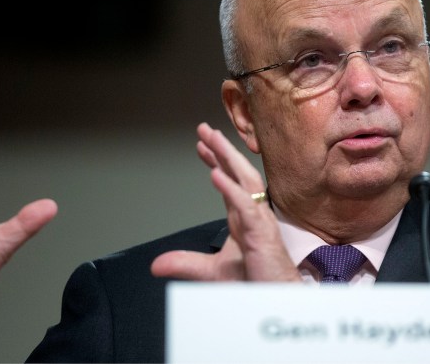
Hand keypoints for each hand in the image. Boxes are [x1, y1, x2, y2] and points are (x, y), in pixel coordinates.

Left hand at [151, 122, 299, 281]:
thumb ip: (185, 264)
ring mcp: (260, 221)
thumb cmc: (254, 282)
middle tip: (203, 129)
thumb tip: (155, 265)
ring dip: (228, 159)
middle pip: (237, 173)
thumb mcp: (210, 272)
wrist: (275, 299)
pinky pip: (247, 207)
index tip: (201, 145)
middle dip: (221, 149)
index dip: (215, 161)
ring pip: (245, 181)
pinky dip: (231, 190)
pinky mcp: (262, 234)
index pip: (228, 181)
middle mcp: (253, 213)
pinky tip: (215, 175)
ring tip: (213, 139)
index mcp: (243, 217)